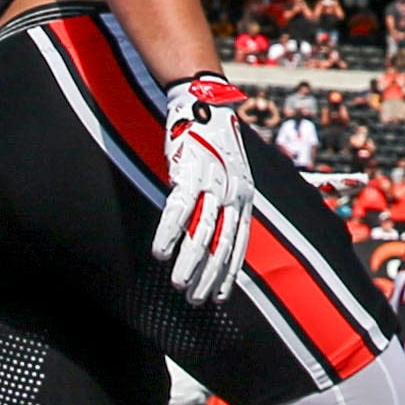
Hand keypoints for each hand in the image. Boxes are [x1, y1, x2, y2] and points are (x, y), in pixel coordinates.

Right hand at [152, 75, 255, 307]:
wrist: (205, 104)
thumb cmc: (214, 144)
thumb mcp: (230, 175)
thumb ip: (226, 204)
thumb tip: (216, 235)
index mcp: (244, 195)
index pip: (239, 242)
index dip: (230, 272)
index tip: (221, 297)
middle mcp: (232, 191)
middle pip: (221, 243)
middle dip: (210, 276)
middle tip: (197, 300)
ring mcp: (211, 182)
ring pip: (201, 231)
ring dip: (190, 261)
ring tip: (178, 285)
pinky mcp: (189, 172)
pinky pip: (178, 209)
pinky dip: (169, 232)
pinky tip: (160, 252)